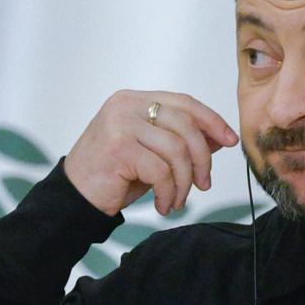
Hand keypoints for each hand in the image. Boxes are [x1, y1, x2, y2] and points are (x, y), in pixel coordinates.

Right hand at [63, 90, 239, 215]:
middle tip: (203, 184)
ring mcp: (121, 124)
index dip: (212, 121)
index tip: (231, 140)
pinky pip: (161, 171)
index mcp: (134, 100)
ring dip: (184, 182)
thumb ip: (181, 140)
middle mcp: (126, 105)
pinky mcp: (118, 148)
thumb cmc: (112, 176)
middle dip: (202, 159)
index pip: (184, 102)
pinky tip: (162, 205)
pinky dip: (169, 192)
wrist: (73, 198)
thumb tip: (220, 137)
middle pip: (186, 125)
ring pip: (177, 150)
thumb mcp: (152, 154)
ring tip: (177, 200)